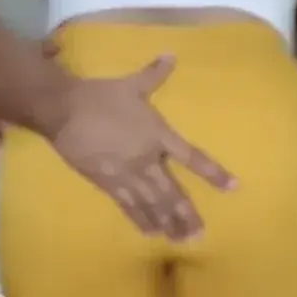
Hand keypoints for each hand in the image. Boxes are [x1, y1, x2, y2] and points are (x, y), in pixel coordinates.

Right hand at [46, 56, 235, 239]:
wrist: (63, 109)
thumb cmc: (99, 95)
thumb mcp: (130, 83)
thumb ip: (154, 74)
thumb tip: (172, 55)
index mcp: (157, 135)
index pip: (192, 158)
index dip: (214, 173)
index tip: (233, 187)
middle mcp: (146, 159)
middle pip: (172, 192)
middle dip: (187, 213)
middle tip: (200, 234)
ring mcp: (127, 174)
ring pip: (152, 204)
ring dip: (168, 222)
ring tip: (181, 240)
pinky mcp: (107, 183)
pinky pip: (128, 206)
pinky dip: (141, 219)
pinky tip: (151, 232)